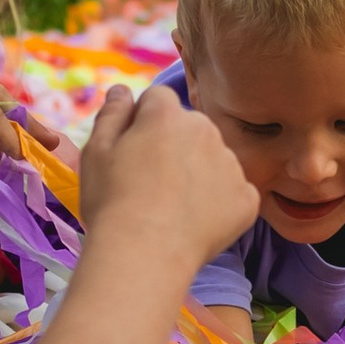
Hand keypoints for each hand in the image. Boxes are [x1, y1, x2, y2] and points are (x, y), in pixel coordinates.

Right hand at [78, 84, 256, 272]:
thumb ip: (112, 113)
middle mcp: (206, 129)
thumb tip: (123, 89)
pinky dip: (219, 204)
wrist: (144, 255)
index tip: (132, 153)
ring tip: (172, 208)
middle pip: (190, 128)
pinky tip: (195, 222)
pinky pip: (234, 192)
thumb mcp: (97, 151)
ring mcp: (231, 164)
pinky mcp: (247, 198)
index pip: (158, 100)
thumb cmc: (112, 202)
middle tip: (152, 185)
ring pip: (213, 159)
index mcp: (167, 114)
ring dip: (198, 174)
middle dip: (175, 146)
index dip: (143, 124)